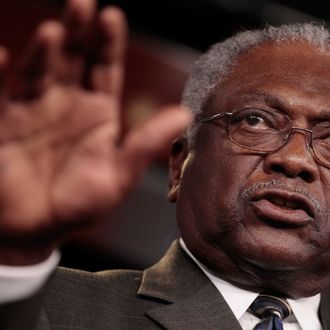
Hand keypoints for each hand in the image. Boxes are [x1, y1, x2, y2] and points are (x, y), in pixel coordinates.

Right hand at [0, 0, 190, 263]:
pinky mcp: (5, 121)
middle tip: (83, 4)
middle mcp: (68, 104)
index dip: (109, 43)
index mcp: (98, 114)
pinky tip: (2, 54)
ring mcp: (35, 109)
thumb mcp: (118, 176)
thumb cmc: (78, 206)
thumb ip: (145, 145)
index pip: (106, 68)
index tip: (112, 15)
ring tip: (53, 31)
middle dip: (78, 30)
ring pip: (39, 68)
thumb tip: (183, 115)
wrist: (37, 229)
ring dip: (45, 48)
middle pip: (74, 57)